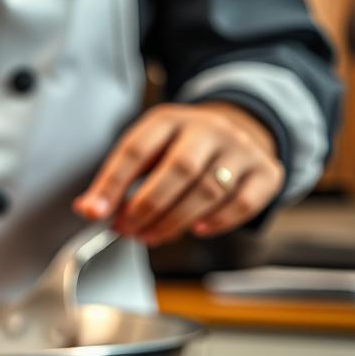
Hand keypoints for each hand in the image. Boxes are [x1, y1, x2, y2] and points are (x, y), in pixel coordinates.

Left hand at [74, 103, 285, 244]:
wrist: (237, 130)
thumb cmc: (179, 149)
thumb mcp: (147, 151)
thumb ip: (118, 180)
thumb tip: (88, 209)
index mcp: (168, 119)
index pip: (136, 150)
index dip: (111, 184)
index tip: (93, 212)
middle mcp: (208, 128)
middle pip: (178, 170)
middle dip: (147, 208)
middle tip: (127, 230)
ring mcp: (241, 148)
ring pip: (209, 191)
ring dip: (174, 222)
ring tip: (150, 236)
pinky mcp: (266, 171)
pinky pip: (242, 204)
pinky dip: (217, 223)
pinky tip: (195, 229)